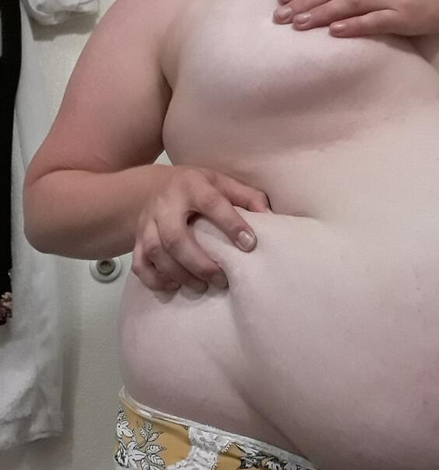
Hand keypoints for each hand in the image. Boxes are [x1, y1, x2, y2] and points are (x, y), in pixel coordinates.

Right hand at [132, 166, 270, 292]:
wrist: (152, 188)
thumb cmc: (197, 188)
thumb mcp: (221, 183)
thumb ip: (247, 197)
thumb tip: (270, 216)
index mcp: (191, 185)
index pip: (211, 203)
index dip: (231, 224)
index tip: (250, 244)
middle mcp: (165, 204)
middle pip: (175, 237)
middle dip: (199, 263)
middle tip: (222, 279)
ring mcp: (147, 223)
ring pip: (156, 253)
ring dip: (180, 274)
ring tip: (202, 286)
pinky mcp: (137, 240)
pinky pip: (139, 265)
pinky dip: (156, 280)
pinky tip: (175, 286)